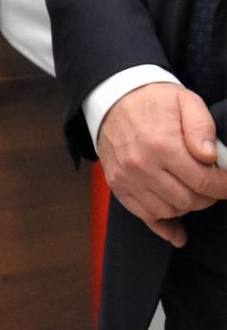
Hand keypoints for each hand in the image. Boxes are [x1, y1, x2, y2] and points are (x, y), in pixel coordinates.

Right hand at [96, 83, 226, 245]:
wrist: (112, 98)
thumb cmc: (154, 101)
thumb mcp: (186, 101)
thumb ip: (202, 128)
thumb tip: (210, 157)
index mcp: (162, 146)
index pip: (204, 183)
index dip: (225, 187)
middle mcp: (142, 166)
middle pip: (188, 201)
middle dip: (208, 197)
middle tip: (211, 185)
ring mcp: (127, 178)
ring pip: (168, 211)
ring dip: (186, 206)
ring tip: (191, 190)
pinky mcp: (117, 185)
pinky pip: (144, 215)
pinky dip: (164, 225)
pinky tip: (178, 231)